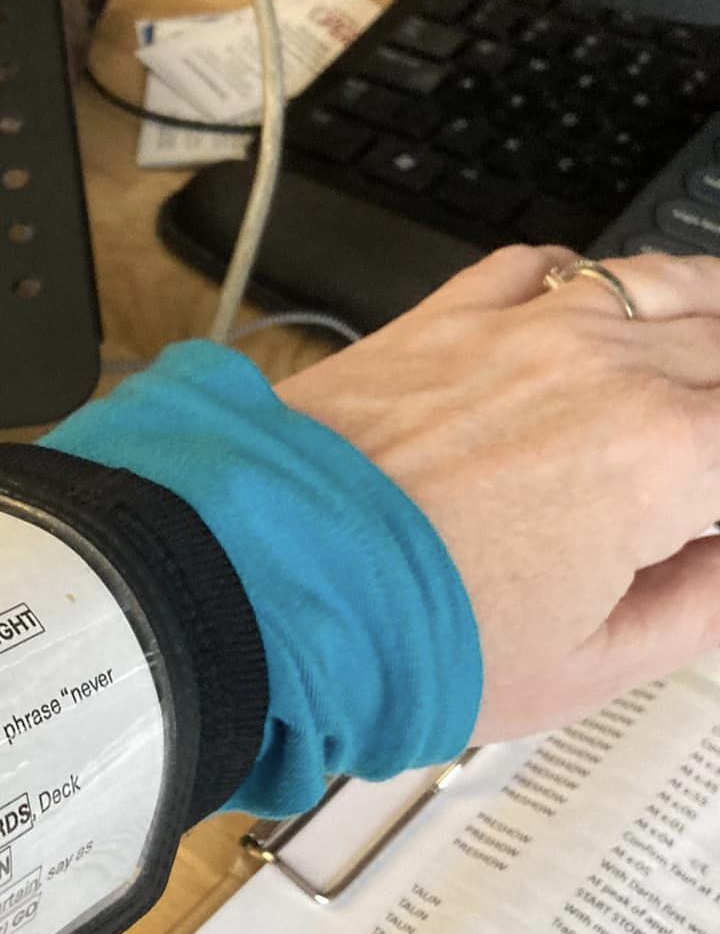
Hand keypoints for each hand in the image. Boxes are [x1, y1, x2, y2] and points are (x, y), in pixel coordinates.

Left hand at [275, 245, 719, 745]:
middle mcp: (605, 367)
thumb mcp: (587, 666)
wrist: (260, 578)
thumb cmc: (402, 632)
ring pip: (664, 282)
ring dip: (708, 315)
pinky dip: (594, 281)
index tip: (716, 526)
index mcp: (663, 456)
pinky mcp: (447, 316)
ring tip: (710, 355)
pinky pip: (547, 267)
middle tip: (708, 455)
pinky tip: (597, 307)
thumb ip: (700, 605)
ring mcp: (523, 328)